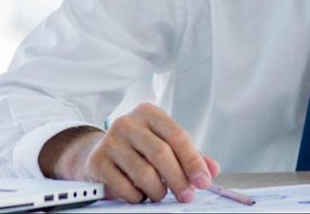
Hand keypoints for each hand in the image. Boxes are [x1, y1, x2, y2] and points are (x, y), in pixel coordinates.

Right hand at [39, 103, 220, 203]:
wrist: (97, 151)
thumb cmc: (138, 147)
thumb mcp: (163, 144)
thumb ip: (189, 156)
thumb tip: (212, 169)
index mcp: (149, 113)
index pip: (177, 136)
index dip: (193, 161)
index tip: (204, 181)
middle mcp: (128, 123)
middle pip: (161, 154)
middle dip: (179, 179)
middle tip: (187, 196)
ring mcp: (110, 141)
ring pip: (144, 173)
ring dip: (158, 191)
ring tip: (160, 194)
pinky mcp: (97, 161)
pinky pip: (125, 187)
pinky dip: (137, 196)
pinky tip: (140, 194)